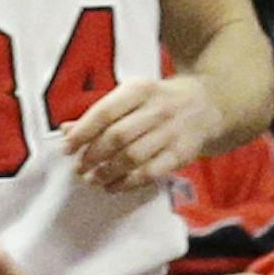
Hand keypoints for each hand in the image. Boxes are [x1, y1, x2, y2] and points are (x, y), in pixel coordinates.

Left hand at [61, 72, 216, 194]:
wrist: (207, 106)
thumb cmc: (159, 102)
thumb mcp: (131, 96)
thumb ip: (100, 113)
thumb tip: (66, 130)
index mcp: (139, 89)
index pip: (104, 112)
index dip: (82, 132)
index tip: (67, 147)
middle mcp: (157, 109)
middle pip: (117, 136)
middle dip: (93, 156)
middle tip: (79, 167)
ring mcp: (172, 132)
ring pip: (133, 157)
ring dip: (108, 172)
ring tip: (92, 179)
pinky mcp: (182, 154)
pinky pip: (151, 172)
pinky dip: (128, 182)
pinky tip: (114, 185)